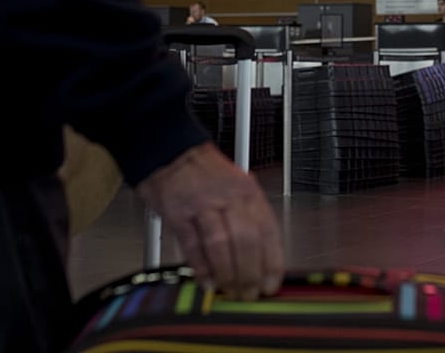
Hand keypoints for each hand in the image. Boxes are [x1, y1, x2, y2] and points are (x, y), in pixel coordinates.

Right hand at [136, 142, 283, 299]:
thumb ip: (250, 218)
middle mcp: (230, 197)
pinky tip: (207, 280)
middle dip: (250, 275)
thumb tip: (262, 259)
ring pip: (222, 245)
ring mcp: (203, 204)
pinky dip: (201, 267)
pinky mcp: (178, 213)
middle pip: (247, 242)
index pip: (269, 232)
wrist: (171, 151)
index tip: (271, 285)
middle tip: (248, 294)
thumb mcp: (238, 187)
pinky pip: (193, 244)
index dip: (272, 263)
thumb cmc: (205, 173)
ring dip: (227, 274)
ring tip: (229, 290)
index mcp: (249, 193)